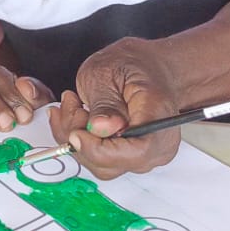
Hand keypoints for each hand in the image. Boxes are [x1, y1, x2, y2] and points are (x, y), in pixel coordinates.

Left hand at [51, 39, 179, 178]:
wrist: (149, 67)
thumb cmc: (134, 65)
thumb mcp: (109, 71)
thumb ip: (105, 102)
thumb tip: (100, 129)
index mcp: (158, 116)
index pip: (136, 152)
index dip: (100, 150)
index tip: (76, 134)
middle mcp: (158, 144)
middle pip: (113, 163)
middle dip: (81, 137)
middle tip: (70, 104)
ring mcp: (146, 155)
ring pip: (101, 165)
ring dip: (76, 137)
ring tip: (72, 105)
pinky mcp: (130, 157)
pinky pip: (99, 160)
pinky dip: (80, 140)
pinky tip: (73, 116)